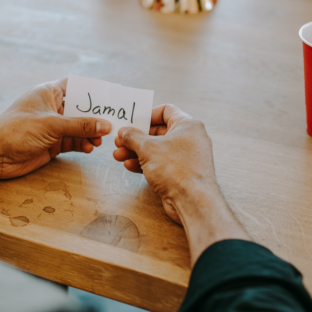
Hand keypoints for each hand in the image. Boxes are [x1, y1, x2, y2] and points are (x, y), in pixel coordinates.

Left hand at [0, 78, 111, 179]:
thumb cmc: (16, 130)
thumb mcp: (51, 124)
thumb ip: (80, 125)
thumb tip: (105, 125)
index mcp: (48, 93)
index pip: (75, 86)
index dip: (92, 91)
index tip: (110, 97)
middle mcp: (52, 108)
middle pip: (80, 109)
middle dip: (95, 117)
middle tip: (112, 124)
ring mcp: (52, 127)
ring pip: (79, 128)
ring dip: (90, 134)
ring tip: (99, 141)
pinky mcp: (51, 143)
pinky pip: (73, 142)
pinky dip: (82, 144)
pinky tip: (89, 148)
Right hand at [112, 104, 220, 224]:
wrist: (192, 201)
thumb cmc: (176, 170)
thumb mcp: (148, 148)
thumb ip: (133, 137)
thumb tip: (124, 131)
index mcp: (187, 125)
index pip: (166, 110)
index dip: (146, 115)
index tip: (131, 121)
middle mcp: (189, 138)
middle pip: (158, 131)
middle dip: (136, 137)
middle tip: (120, 141)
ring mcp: (186, 157)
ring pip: (157, 149)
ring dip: (137, 152)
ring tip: (119, 155)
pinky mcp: (182, 172)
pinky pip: (161, 163)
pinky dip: (145, 163)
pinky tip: (130, 166)